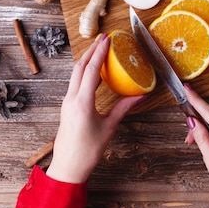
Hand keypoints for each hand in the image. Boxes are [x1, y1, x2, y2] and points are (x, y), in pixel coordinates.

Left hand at [46, 35, 144, 183]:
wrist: (67, 167)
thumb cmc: (87, 151)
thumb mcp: (109, 127)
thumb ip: (124, 108)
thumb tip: (141, 95)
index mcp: (82, 102)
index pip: (91, 70)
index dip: (99, 53)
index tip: (107, 39)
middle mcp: (71, 98)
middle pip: (80, 67)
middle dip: (91, 51)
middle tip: (104, 39)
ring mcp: (67, 102)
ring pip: (75, 74)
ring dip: (87, 60)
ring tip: (100, 51)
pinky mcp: (67, 106)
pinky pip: (75, 83)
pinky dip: (84, 73)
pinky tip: (95, 72)